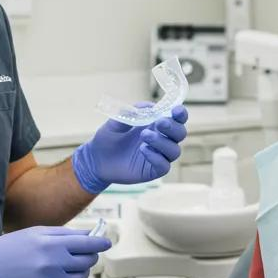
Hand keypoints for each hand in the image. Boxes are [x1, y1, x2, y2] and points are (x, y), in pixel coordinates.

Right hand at [0, 226, 110, 277]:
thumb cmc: (10, 247)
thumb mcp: (36, 233)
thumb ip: (64, 234)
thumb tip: (89, 236)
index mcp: (52, 244)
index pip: (88, 245)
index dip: (100, 244)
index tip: (106, 243)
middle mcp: (53, 264)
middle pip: (87, 262)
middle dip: (89, 257)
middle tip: (82, 255)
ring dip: (78, 272)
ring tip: (67, 267)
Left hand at [71, 105, 188, 193]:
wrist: (96, 159)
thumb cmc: (108, 138)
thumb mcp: (116, 121)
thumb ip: (131, 113)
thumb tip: (149, 107)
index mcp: (156, 125)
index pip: (176, 119)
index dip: (180, 114)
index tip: (176, 110)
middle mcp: (161, 140)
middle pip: (180, 134)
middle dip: (173, 127)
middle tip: (160, 123)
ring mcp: (158, 156)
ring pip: (174, 150)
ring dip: (162, 142)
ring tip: (144, 135)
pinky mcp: (152, 170)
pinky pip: (164, 166)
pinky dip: (157, 157)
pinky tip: (143, 150)